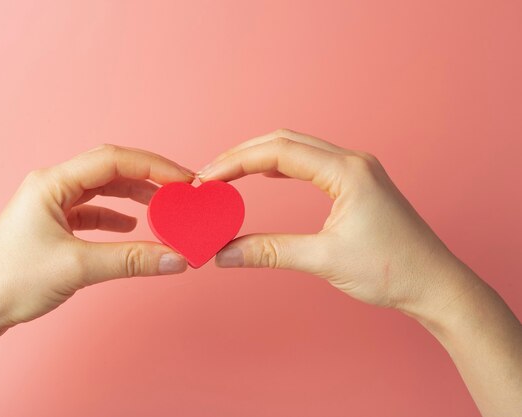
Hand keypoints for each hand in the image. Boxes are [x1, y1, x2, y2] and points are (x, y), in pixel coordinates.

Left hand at [0, 145, 193, 333]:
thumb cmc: (10, 281)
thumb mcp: (78, 267)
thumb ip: (131, 260)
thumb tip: (176, 258)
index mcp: (52, 182)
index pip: (114, 160)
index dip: (154, 167)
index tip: (184, 180)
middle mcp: (51, 186)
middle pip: (110, 169)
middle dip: (147, 177)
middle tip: (179, 190)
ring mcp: (50, 205)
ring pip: (102, 189)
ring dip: (133, 195)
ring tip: (162, 206)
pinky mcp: (52, 224)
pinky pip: (91, 211)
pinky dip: (115, 215)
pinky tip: (131, 225)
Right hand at [198, 129, 521, 416]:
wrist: (435, 284)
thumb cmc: (392, 270)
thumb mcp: (324, 260)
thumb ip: (268, 251)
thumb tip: (224, 253)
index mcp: (347, 171)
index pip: (278, 151)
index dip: (236, 162)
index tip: (208, 179)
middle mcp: (352, 162)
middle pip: (285, 141)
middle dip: (242, 155)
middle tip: (210, 175)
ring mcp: (357, 170)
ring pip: (298, 149)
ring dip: (261, 158)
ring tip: (230, 174)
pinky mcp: (357, 184)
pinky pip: (312, 163)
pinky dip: (282, 167)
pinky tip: (269, 176)